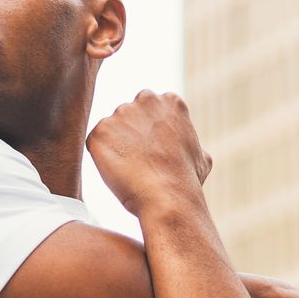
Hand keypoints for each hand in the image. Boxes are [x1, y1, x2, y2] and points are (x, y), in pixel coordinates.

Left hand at [86, 90, 211, 214]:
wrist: (167, 197)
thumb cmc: (186, 181)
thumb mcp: (201, 157)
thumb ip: (190, 143)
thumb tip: (194, 149)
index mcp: (171, 101)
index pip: (152, 109)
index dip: (152, 132)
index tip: (156, 150)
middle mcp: (145, 100)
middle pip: (130, 114)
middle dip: (131, 132)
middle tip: (139, 159)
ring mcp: (121, 114)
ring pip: (112, 129)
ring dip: (116, 146)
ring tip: (131, 169)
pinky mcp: (100, 131)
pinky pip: (97, 143)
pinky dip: (103, 158)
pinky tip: (119, 172)